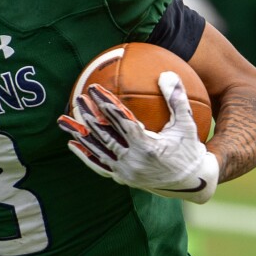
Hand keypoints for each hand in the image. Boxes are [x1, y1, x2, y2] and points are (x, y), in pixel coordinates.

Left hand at [60, 73, 218, 203]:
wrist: (190, 182)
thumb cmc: (189, 149)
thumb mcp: (187, 123)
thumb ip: (176, 99)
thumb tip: (167, 73)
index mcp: (148, 147)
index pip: (121, 121)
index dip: (107, 104)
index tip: (95, 89)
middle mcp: (133, 161)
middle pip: (105, 134)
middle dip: (90, 115)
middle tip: (79, 98)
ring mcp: (125, 172)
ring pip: (98, 150)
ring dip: (81, 134)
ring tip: (65, 119)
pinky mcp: (122, 178)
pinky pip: (99, 166)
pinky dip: (85, 155)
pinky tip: (72, 144)